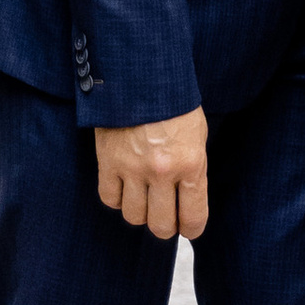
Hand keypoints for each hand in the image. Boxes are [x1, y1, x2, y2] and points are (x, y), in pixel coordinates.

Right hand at [95, 108, 209, 240]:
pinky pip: (109, 198)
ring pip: (133, 216)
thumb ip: (193, 169)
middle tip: (165, 217)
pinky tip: (124, 186)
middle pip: (160, 226)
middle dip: (165, 226)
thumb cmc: (174, 102)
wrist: (141, 75)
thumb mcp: (196, 135)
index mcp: (191, 164)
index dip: (191, 229)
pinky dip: (117, 197)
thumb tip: (188, 200)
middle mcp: (162, 171)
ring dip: (140, 212)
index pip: (193, 218)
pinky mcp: (107, 161)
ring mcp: (132, 168)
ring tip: (144, 198)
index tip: (188, 228)